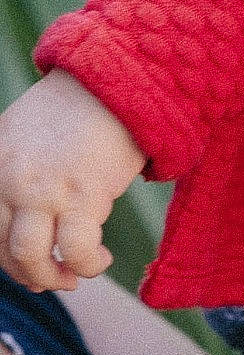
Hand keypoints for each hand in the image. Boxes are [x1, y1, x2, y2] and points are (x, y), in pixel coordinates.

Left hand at [0, 70, 143, 291]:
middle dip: (31, 273)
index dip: (8, 258)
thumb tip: (21, 227)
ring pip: (31, 258)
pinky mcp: (83, 193)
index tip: (30, 266)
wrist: (121, 76)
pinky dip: (88, 265)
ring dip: (52, 277)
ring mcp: (45, 188)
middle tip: (54, 276)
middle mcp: (11, 178)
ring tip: (73, 275)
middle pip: (6, 249)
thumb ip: (12, 170)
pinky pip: (77, 251)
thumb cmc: (80, 106)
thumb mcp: (26, 129)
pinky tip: (100, 258)